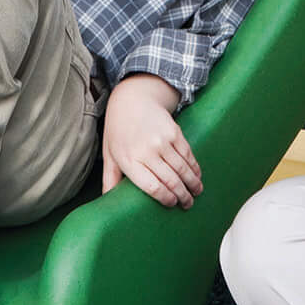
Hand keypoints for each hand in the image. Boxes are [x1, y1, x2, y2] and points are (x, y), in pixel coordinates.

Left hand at [100, 75, 202, 207]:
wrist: (132, 99)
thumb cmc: (119, 130)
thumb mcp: (109, 154)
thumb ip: (110, 179)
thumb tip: (107, 203)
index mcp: (129, 160)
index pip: (152, 187)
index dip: (166, 198)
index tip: (172, 204)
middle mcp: (146, 151)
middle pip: (170, 180)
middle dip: (183, 196)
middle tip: (188, 205)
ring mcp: (162, 141)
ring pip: (182, 169)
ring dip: (193, 184)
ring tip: (196, 192)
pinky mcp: (174, 132)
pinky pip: (188, 155)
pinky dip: (195, 167)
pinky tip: (197, 176)